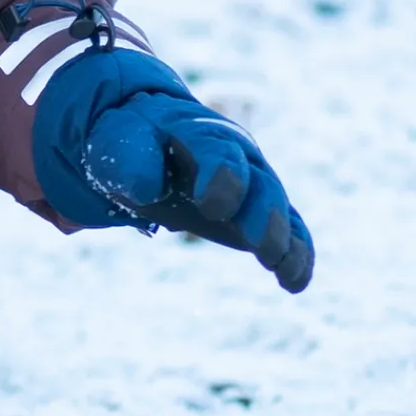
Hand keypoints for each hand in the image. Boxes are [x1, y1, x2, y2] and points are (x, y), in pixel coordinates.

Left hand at [83, 93, 313, 292]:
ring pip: (279, 210)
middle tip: (260, 244)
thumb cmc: (134, 141)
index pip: (218, 152)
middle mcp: (239, 155)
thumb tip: (147, 189)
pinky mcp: (261, 212)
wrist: (152, 139)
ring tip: (282, 267)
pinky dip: (296, 255)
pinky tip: (294, 283)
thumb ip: (130, 160)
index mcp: (201, 132)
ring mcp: (254, 183)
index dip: (221, 178)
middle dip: (263, 214)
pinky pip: (290, 232)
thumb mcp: (119, 143)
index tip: (212, 208)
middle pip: (260, 183)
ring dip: (284, 239)